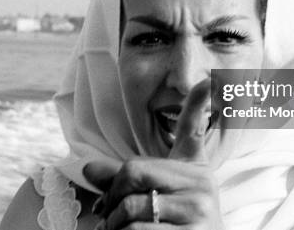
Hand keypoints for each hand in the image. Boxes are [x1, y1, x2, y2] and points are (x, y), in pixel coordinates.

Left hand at [83, 79, 223, 229]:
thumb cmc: (174, 225)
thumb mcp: (157, 195)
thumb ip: (124, 179)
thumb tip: (86, 167)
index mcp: (195, 170)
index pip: (193, 131)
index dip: (199, 102)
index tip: (206, 77)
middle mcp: (202, 186)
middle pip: (134, 172)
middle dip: (110, 195)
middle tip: (103, 211)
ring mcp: (199, 212)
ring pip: (130, 208)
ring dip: (112, 225)